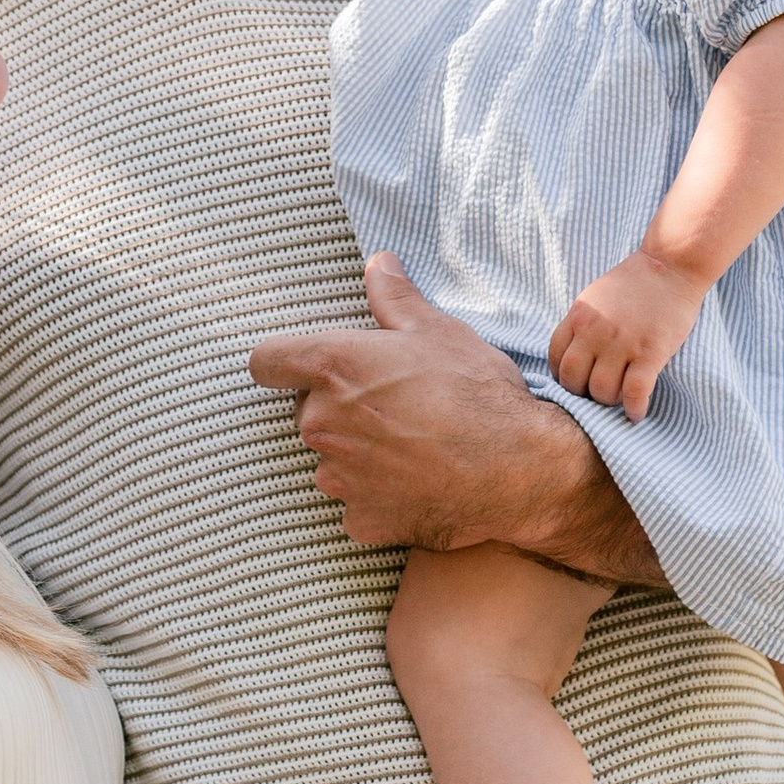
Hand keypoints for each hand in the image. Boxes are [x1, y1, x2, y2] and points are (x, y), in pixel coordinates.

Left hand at [250, 257, 663, 579]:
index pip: (266, 361)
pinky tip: (418, 483)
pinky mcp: (360, 519)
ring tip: (413, 446)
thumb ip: (395, 298)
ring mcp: (338, 477)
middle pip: (307, 412)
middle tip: (394, 405)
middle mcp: (322, 423)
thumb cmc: (477, 394)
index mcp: (333, 368)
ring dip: (358, 454)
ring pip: (333, 460)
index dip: (282, 361)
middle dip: (339, 408)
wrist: (517, 472)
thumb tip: (377, 264)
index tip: (301, 365)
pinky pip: (357, 504)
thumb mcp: (439, 331)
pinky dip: (379, 496)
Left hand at [549, 252, 704, 417]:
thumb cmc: (634, 283)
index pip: (555, 358)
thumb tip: (572, 355)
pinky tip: (636, 414)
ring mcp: (622, 343)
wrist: (671, 266)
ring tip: (618, 401)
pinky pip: (635, 392)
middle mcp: (595, 331)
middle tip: (596, 395)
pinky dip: (634, 409)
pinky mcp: (651, 352)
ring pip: (602, 391)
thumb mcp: (594, 297)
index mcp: (579, 316)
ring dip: (608, 403)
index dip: (562, 377)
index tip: (575, 383)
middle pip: (573, 380)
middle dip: (581, 394)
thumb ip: (581, 323)